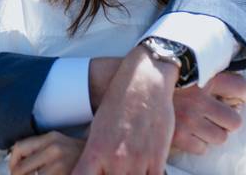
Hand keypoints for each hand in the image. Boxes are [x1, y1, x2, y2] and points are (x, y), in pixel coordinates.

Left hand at [9, 131, 84, 174]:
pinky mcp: (67, 173)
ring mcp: (61, 164)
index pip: (19, 147)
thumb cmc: (80, 158)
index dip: (12, 163)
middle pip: (21, 168)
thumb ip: (42, 150)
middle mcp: (54, 148)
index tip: (14, 171)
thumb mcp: (61, 146)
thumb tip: (17, 164)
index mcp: (51, 137)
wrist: (104, 162)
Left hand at [73, 45, 176, 173]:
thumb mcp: (97, 126)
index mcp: (95, 150)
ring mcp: (137, 161)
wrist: (145, 81)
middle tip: (111, 170)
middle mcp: (115, 159)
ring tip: (127, 171)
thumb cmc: (119, 101)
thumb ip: (94, 153)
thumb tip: (88, 169)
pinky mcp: (157, 159)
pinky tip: (144, 172)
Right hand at [171, 72, 245, 154]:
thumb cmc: (167, 80)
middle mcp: (198, 98)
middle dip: (228, 121)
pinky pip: (202, 148)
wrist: (131, 91)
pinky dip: (197, 142)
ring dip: (212, 133)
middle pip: (235, 121)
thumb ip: (210, 73)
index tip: (244, 97)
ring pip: (220, 137)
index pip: (240, 87)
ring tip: (200, 123)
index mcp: (203, 77)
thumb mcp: (188, 68)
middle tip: (216, 116)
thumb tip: (234, 92)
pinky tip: (188, 131)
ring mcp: (189, 118)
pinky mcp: (179, 136)